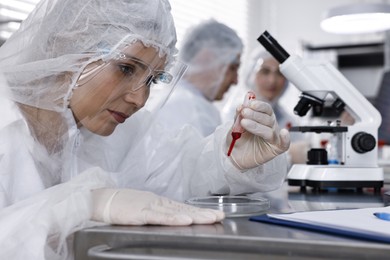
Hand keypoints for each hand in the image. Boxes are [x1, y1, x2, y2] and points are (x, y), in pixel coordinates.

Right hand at [91, 188, 224, 224]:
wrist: (102, 200)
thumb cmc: (121, 205)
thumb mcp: (143, 207)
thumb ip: (158, 212)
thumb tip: (172, 215)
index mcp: (158, 202)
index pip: (183, 207)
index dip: (199, 211)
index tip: (214, 214)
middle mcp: (158, 202)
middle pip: (184, 208)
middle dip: (203, 213)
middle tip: (220, 216)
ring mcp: (150, 207)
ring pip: (176, 212)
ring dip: (195, 215)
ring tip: (211, 218)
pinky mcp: (141, 213)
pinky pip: (160, 217)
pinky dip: (173, 218)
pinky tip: (185, 220)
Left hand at [227, 100, 289, 169]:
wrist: (235, 157)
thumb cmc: (237, 140)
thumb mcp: (235, 126)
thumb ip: (239, 116)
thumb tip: (241, 106)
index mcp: (263, 118)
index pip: (265, 109)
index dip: (259, 105)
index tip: (249, 103)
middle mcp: (270, 126)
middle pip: (267, 118)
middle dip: (254, 114)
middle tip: (244, 112)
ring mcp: (273, 137)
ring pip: (269, 130)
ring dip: (256, 125)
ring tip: (244, 122)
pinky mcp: (275, 149)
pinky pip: (284, 145)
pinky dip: (286, 139)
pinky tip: (284, 132)